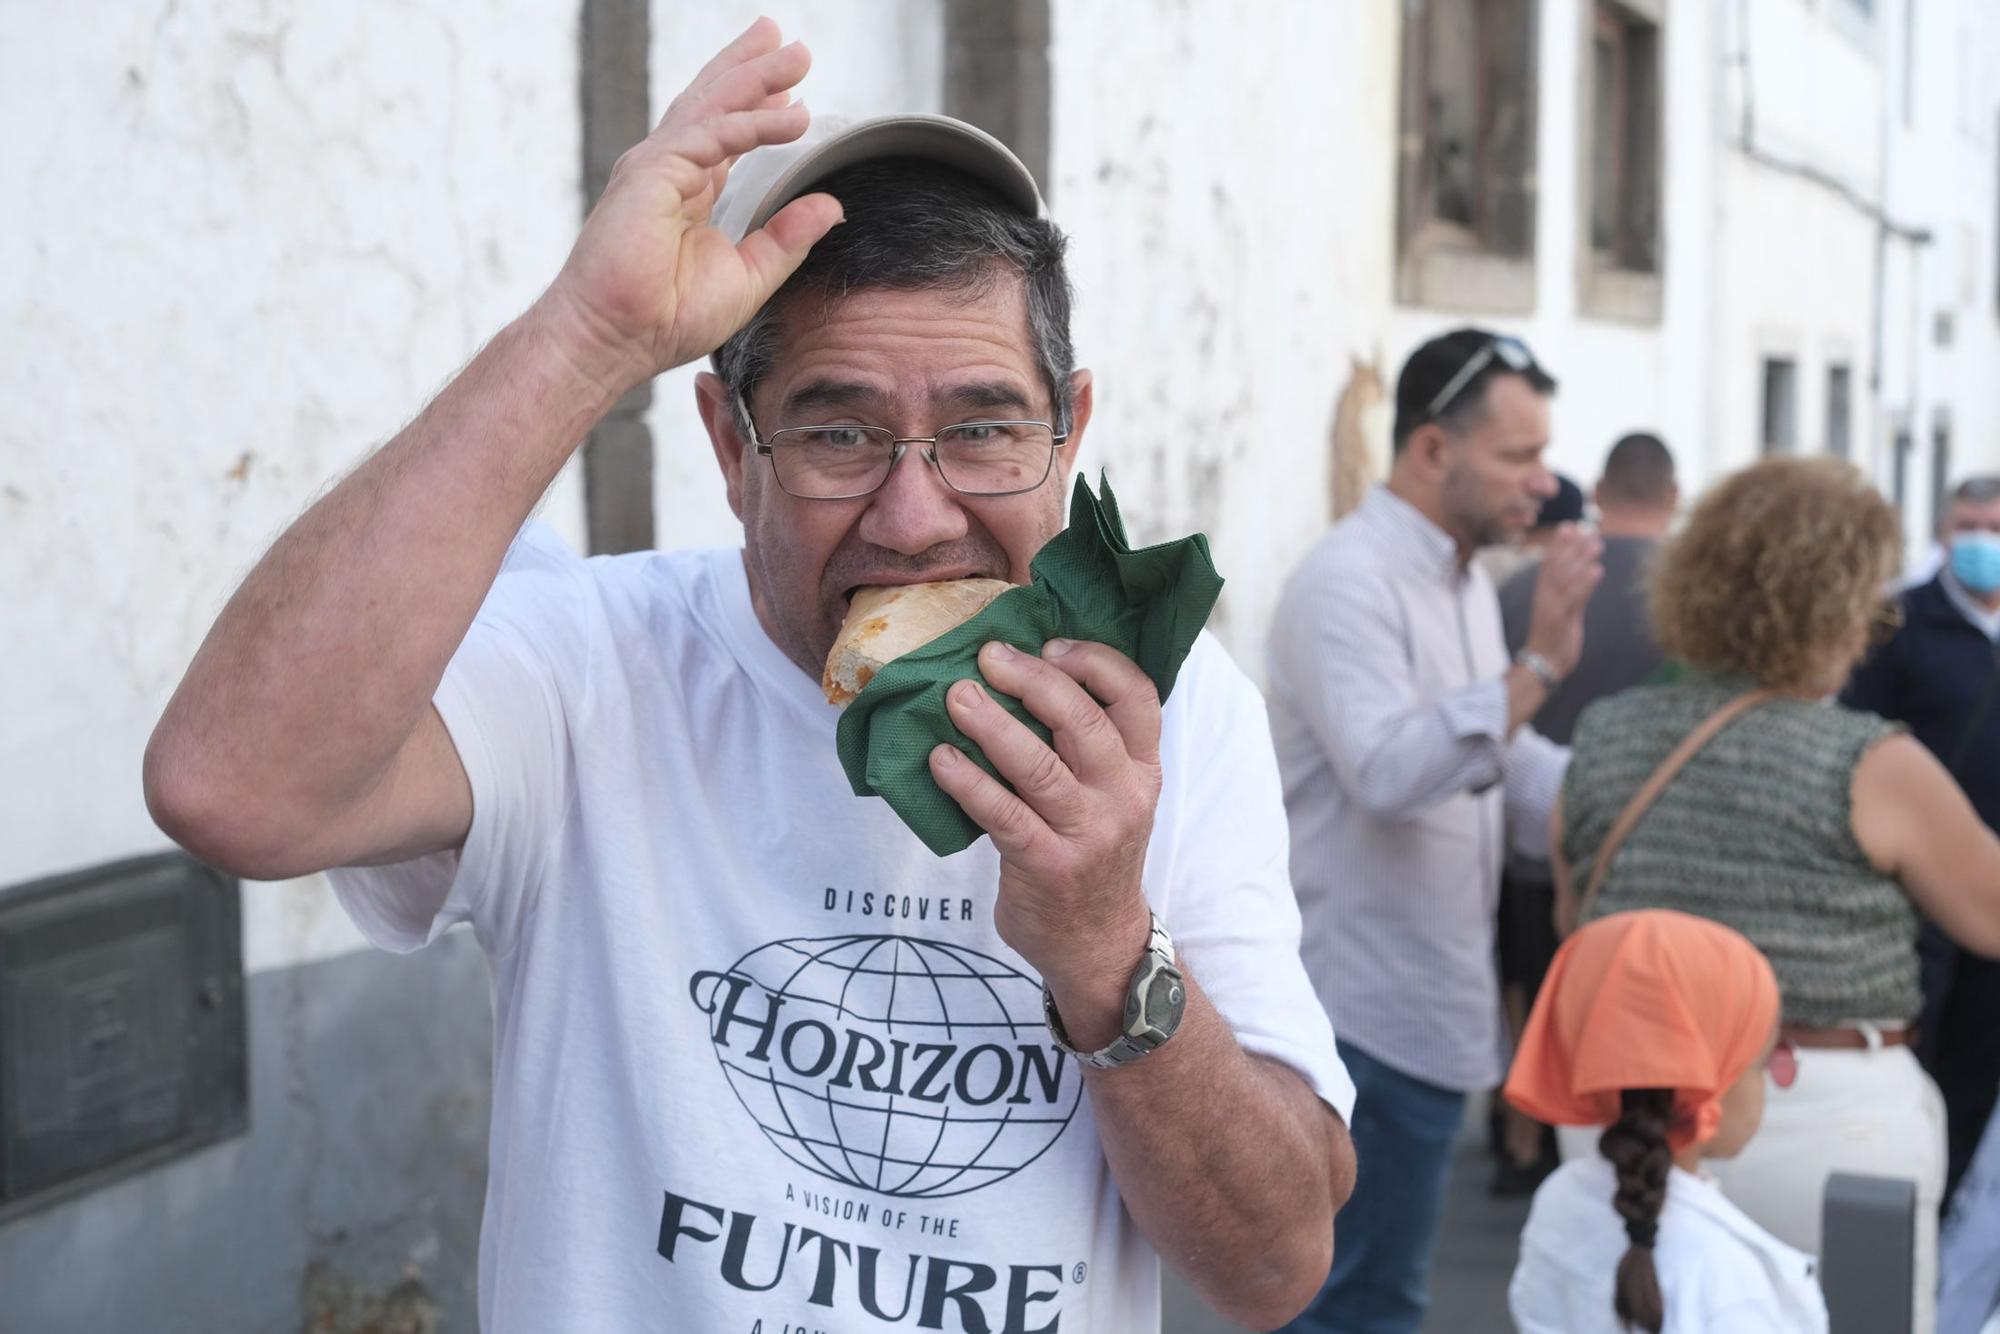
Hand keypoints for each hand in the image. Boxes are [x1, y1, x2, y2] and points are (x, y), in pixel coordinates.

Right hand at [537, 18, 843, 385]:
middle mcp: (670, 171)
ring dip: (757, 78)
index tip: (791, 88)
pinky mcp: (653, 173)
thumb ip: (788, 238)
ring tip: (796, 56)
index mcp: (687, 193)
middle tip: (791, 44)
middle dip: (753, 70)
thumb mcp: (749, 276)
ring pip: (714, 107)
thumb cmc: (666, 318)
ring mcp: (658, 168)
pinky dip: (753, 124)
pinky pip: (712, 136)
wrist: (617, 338)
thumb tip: (830, 207)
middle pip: (716, 104)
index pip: (726, 136)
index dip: (758, 106)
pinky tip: (790, 117)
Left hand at [928, 640, 1160, 1049]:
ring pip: (1039, 764)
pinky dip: (968, 782)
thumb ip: (1086, 746)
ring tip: (957, 696)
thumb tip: (1018, 673)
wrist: (1098, 945)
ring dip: (992, 724)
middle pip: (1083, 720)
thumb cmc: (1093, 854)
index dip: (1093, 660)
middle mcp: (1123, 796)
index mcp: (1142, 768)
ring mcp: (1088, 834)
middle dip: (1032, 679)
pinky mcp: (1047, 865)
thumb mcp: (1113, 797)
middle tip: (987, 657)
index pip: (1136, 696)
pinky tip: (940, 760)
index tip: (1049, 644)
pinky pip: (1003, 814)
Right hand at [1524, 524, 1603, 678]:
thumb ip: (1572, 595)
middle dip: (1572, 546)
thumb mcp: (1563, 614)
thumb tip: (1584, 576)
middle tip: (1587, 529)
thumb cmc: (1553, 640)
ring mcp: (1552, 609)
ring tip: (1597, 544)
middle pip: (1558, 566)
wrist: (1543, 664)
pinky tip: (1597, 570)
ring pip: (1566, 578)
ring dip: (1582, 559)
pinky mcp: (1561, 621)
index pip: (1549, 564)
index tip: (1569, 526)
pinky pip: (1574, 599)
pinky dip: (1585, 583)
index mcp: (1543, 595)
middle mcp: (1545, 598)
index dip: (1558, 544)